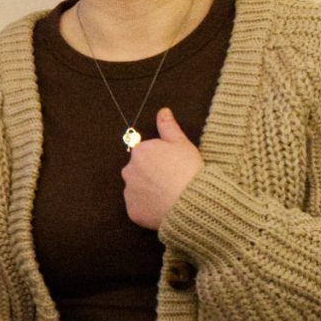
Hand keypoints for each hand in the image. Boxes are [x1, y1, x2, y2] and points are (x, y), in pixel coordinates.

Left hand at [123, 107, 204, 230]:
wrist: (192, 201)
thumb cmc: (188, 170)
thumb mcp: (182, 143)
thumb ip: (168, 126)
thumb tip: (162, 110)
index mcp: (140, 151)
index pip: (145, 154)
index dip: (161, 160)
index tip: (173, 166)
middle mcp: (128, 170)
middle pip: (138, 171)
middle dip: (151, 175)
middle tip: (171, 181)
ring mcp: (129, 192)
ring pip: (137, 190)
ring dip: (149, 192)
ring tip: (169, 195)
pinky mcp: (132, 210)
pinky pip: (138, 208)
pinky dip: (148, 208)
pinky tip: (163, 207)